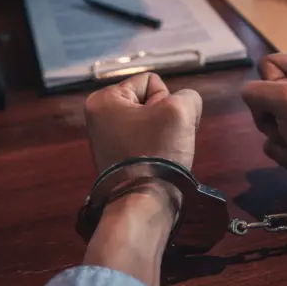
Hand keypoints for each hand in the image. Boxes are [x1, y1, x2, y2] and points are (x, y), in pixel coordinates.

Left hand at [84, 72, 202, 197]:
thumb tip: (185, 109)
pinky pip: (147, 142)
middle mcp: (98, 117)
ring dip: (164, 135)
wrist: (143, 204)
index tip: (161, 125)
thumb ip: (188, 97)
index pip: (151, 82)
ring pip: (152, 123)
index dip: (166, 101)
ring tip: (163, 154)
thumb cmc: (156, 152)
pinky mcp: (118, 160)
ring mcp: (107, 140)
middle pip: (150, 102)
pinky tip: (159, 164)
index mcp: (102, 100)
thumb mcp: (180, 111)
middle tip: (164, 141)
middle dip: (165, 119)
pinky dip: (157, 150)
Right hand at [241, 50, 286, 185]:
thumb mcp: (286, 99)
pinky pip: (276, 135)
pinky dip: (282, 148)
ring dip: (277, 135)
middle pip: (265, 92)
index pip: (268, 65)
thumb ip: (255, 91)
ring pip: (267, 116)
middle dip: (272, 116)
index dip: (271, 87)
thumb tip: (249, 98)